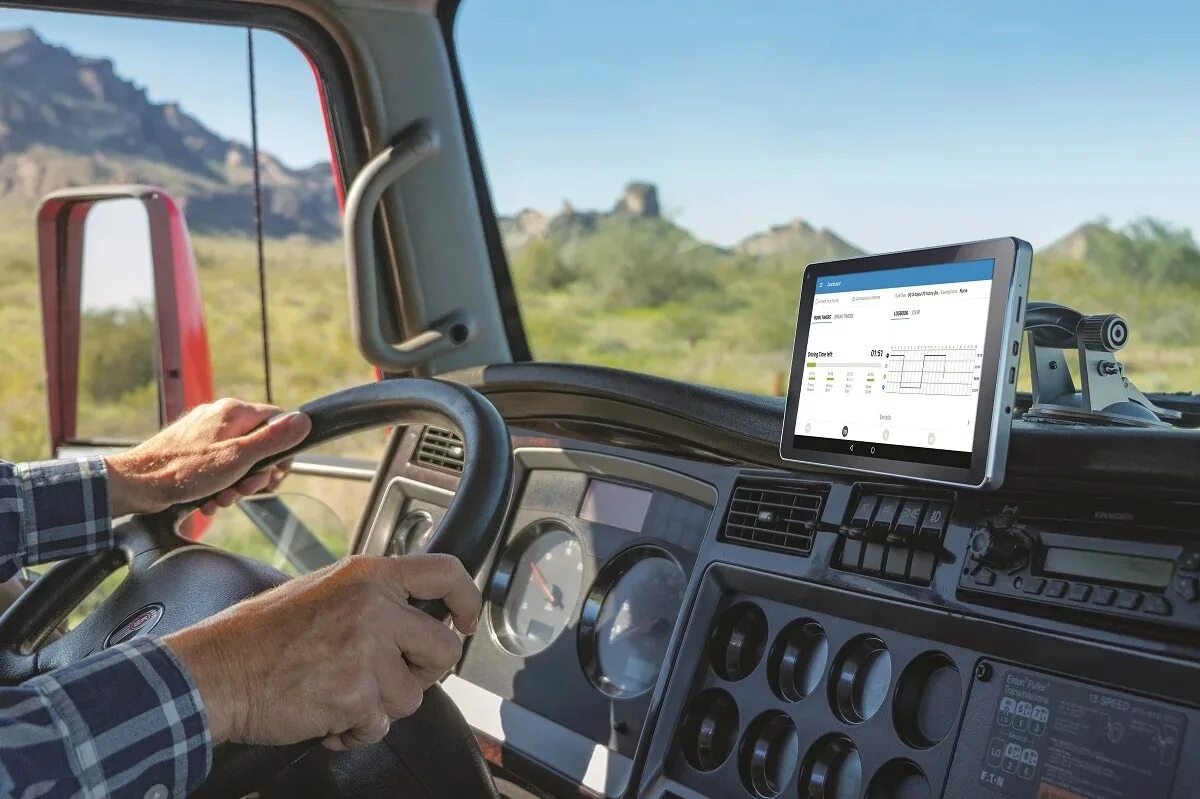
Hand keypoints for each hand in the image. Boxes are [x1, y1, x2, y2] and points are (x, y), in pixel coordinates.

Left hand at [103, 398, 311, 515]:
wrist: (134, 485)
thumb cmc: (184, 471)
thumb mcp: (238, 458)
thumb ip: (273, 440)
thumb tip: (304, 421)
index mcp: (234, 412)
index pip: (278, 422)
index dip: (282, 452)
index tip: (273, 475)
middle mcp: (220, 416)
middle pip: (258, 444)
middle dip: (255, 474)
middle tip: (245, 491)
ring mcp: (203, 432)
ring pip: (237, 458)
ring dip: (235, 484)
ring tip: (221, 499)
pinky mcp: (190, 448)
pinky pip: (217, 465)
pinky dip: (218, 484)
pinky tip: (208, 499)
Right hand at [164, 554, 481, 749]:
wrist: (216, 673)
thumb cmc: (258, 637)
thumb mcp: (323, 590)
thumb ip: (370, 598)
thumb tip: (410, 617)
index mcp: (368, 575)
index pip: (445, 573)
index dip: (467, 599)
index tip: (466, 620)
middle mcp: (375, 607)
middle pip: (444, 647)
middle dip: (421, 671)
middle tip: (386, 677)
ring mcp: (369, 651)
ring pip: (414, 694)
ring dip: (381, 705)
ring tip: (341, 694)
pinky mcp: (359, 694)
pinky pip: (382, 725)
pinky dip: (357, 730)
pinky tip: (328, 715)